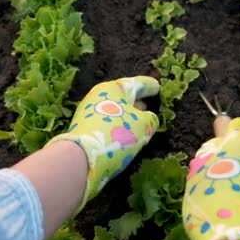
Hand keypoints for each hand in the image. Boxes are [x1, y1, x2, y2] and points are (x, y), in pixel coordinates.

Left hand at [47, 76, 159, 211]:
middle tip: (148, 103)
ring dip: (127, 113)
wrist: (82, 156)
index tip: (157, 86)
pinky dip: (117, 124)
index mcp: (114, 88)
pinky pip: (106, 121)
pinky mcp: (82, 127)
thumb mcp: (144, 126)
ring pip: (114, 109)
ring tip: (138, 119)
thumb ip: (151, 119)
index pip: (136, 84)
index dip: (149, 86)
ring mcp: (88, 111)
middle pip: (122, 95)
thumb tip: (149, 117)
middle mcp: (98, 95)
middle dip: (136, 100)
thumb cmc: (118, 134)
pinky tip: (123, 133)